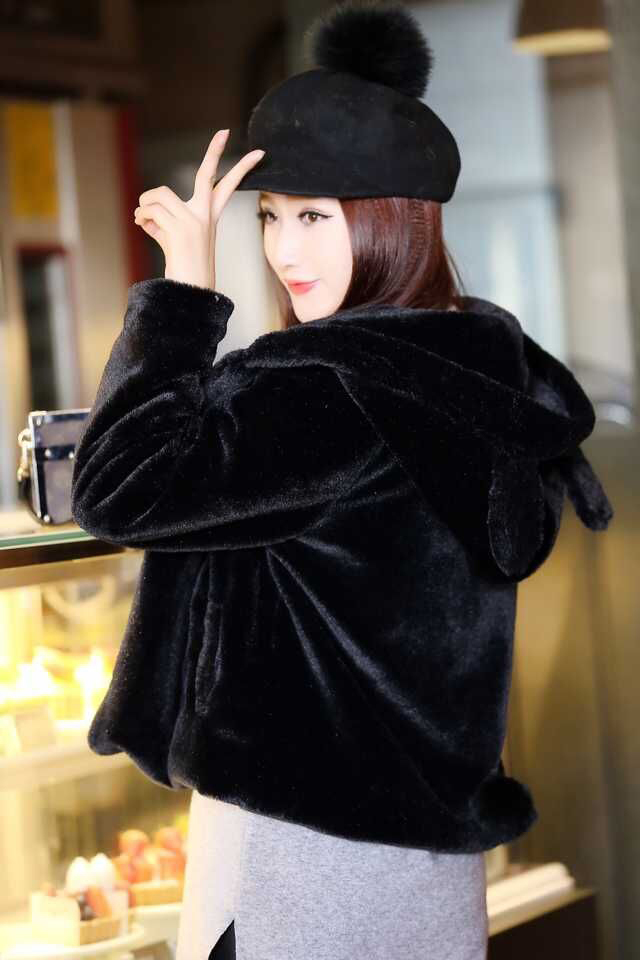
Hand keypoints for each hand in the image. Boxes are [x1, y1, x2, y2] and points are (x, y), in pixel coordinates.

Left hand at [133, 129, 264, 289]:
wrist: (190, 291)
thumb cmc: (182, 267)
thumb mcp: (170, 239)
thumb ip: (159, 221)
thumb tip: (142, 213)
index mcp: (210, 216)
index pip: (226, 187)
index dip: (241, 168)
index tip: (258, 152)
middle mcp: (205, 215)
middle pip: (207, 175)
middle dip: (215, 151)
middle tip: (225, 131)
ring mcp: (194, 221)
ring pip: (159, 195)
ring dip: (145, 205)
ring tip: (142, 219)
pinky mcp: (180, 228)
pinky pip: (150, 209)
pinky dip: (140, 216)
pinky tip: (141, 226)